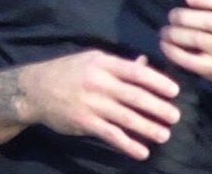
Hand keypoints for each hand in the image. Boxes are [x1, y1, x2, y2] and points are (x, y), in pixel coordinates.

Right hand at [19, 50, 180, 159]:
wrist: (36, 89)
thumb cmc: (68, 71)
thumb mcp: (92, 60)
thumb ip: (119, 64)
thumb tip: (145, 63)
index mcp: (103, 63)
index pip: (135, 72)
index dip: (156, 81)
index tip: (174, 90)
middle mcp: (99, 82)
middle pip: (134, 95)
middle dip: (157, 107)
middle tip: (175, 116)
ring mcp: (91, 103)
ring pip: (125, 117)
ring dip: (147, 127)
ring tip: (165, 134)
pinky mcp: (84, 122)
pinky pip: (110, 134)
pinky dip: (128, 144)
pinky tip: (142, 151)